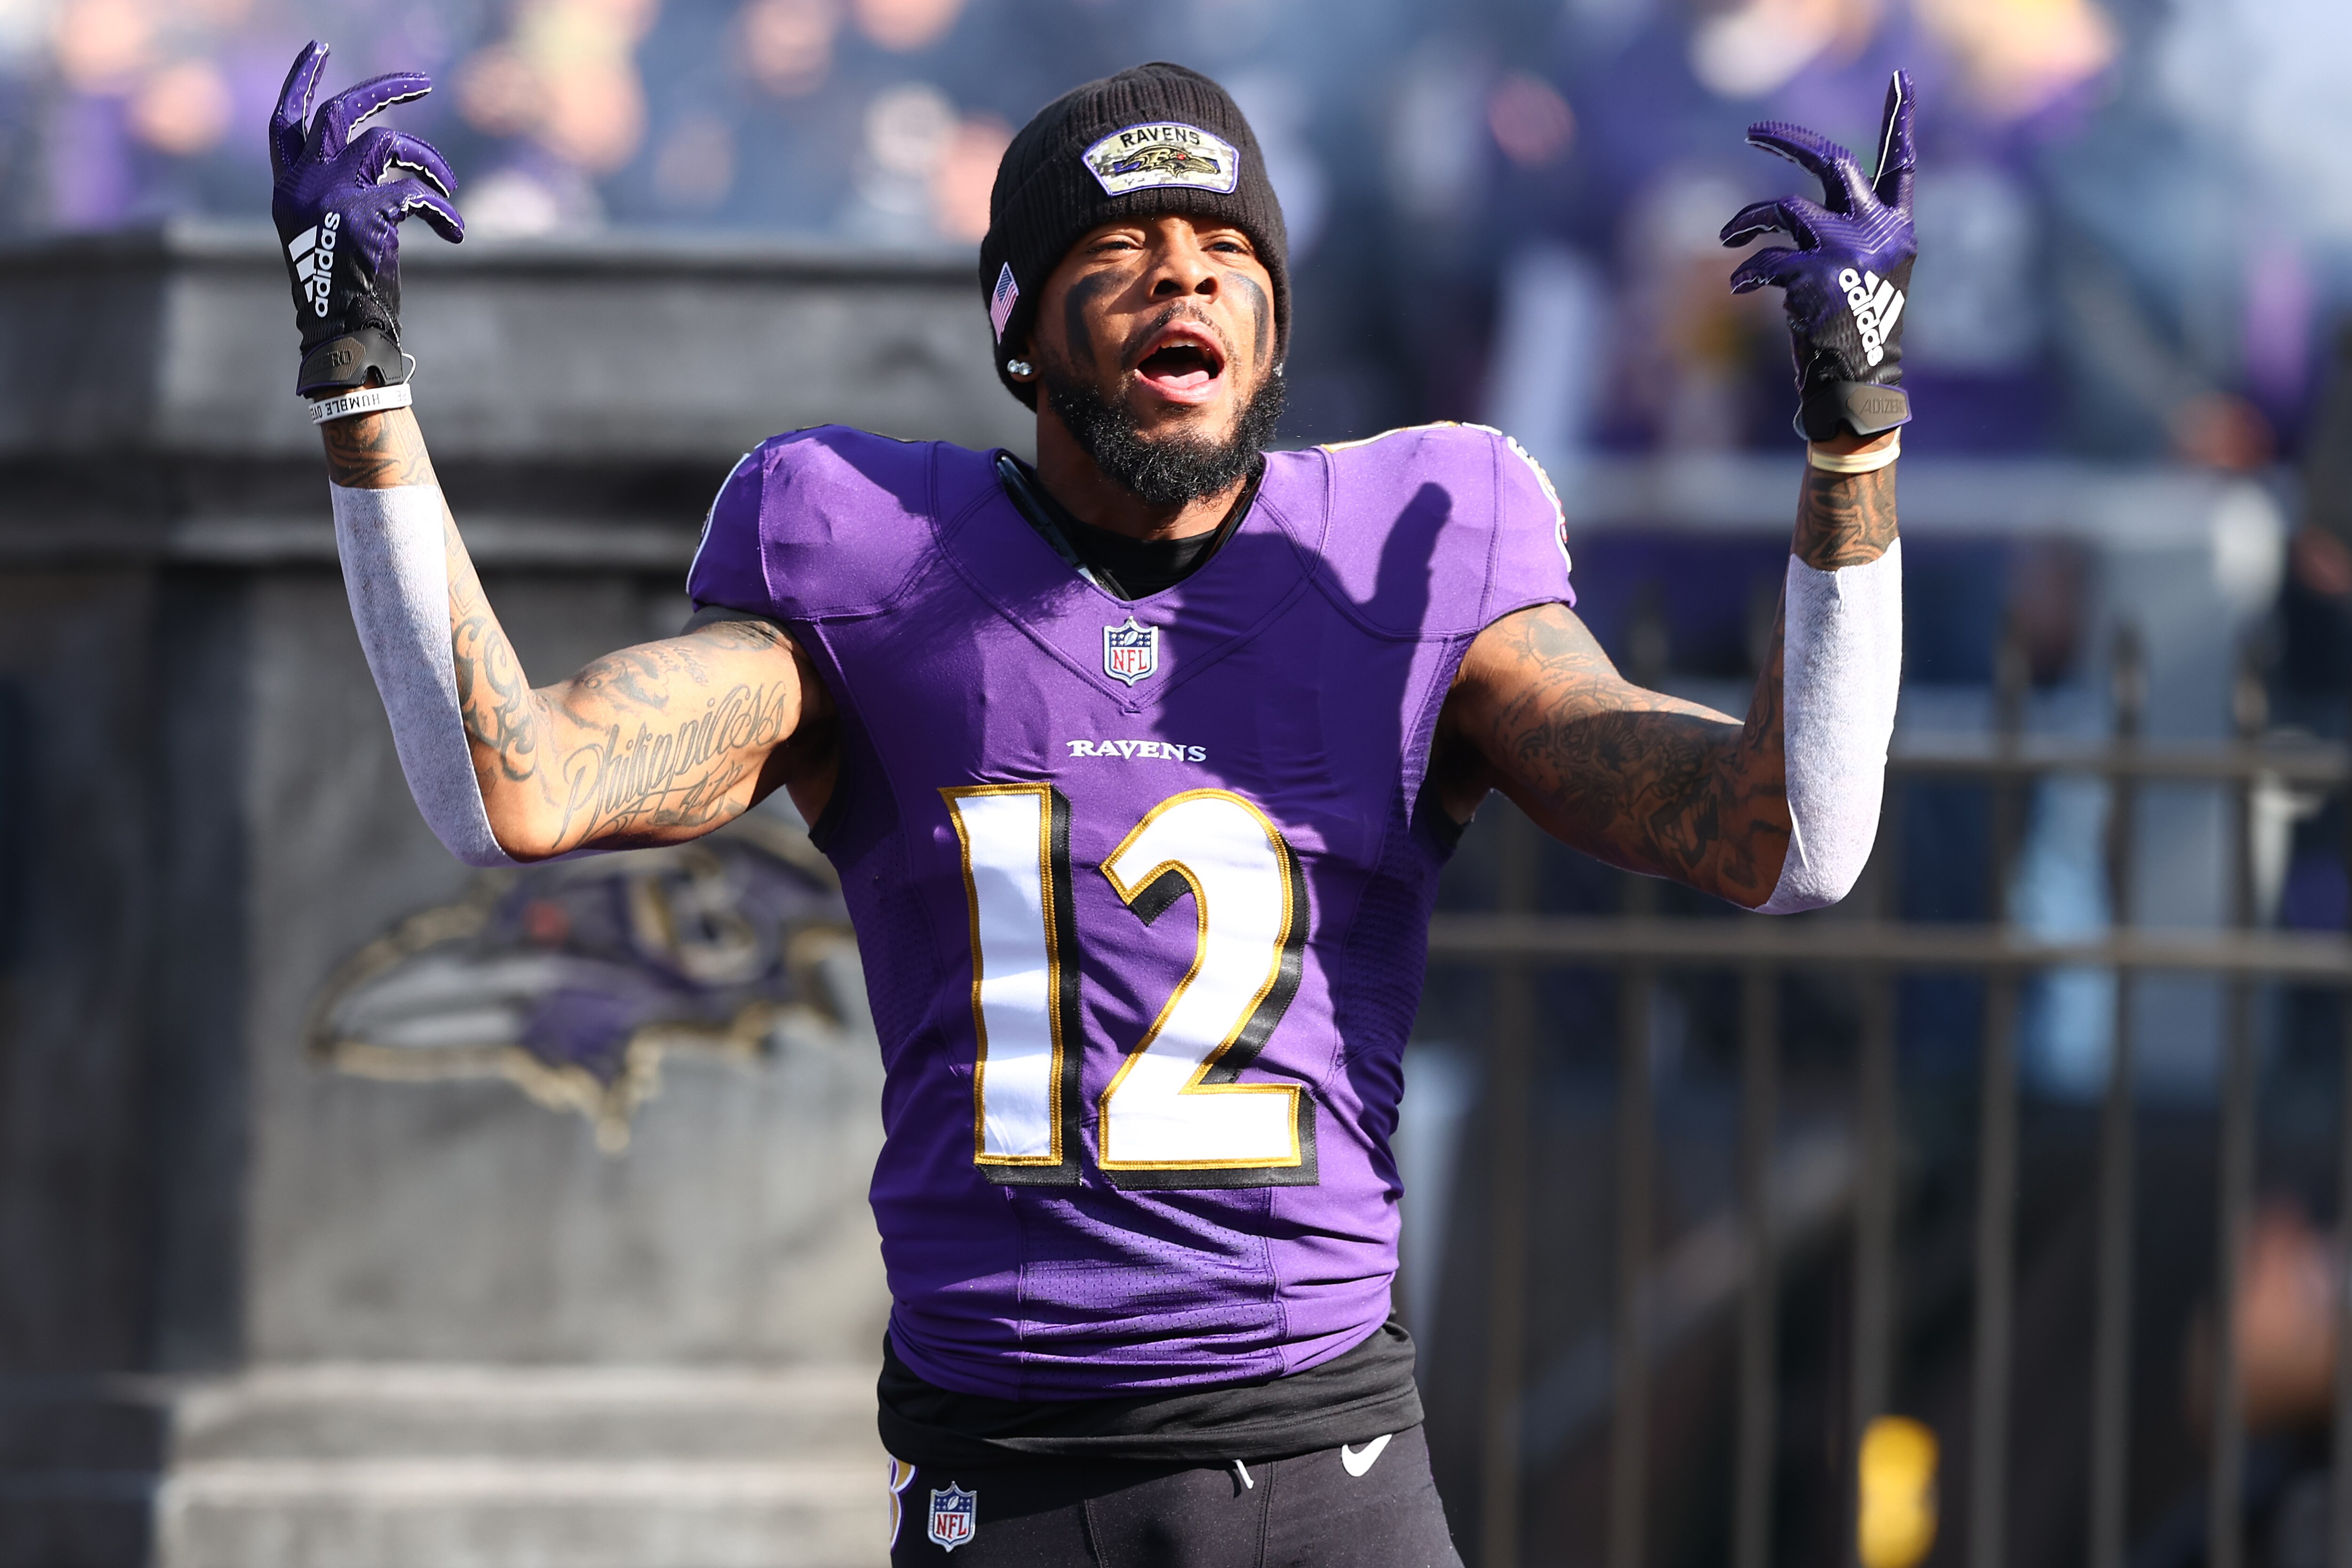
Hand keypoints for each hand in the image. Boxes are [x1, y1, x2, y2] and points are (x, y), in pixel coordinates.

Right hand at [269, 41, 462, 398]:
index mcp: (288, 187)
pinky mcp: (365, 214)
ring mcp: (331, 196)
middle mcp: (302, 184)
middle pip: (340, 112)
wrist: (346, 331)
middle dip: (384, 90)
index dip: (301, 81)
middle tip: (422, 83)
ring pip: (388, 144)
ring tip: (448, 187)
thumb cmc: (348, 285)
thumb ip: (341, 185)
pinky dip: (444, 209)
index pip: (285, 119)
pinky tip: (456, 232)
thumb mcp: (330, 227)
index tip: (319, 49)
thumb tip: (382, 153)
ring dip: (429, 161)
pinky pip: (417, 192)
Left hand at [1721, 70, 1915, 441]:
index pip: (1903, 166)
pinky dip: (1746, 272)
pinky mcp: (1816, 276)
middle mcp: (1878, 232)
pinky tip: (1740, 286)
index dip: (1902, 121)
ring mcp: (1848, 251)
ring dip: (1747, 220)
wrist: (1857, 388)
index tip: (1902, 82)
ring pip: (1784, 208)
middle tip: (1753, 131)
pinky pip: (1766, 260)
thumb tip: (1792, 215)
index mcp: (1898, 230)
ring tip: (1728, 238)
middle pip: (1832, 162)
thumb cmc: (1852, 335)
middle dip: (1789, 140)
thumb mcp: (1862, 277)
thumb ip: (1846, 235)